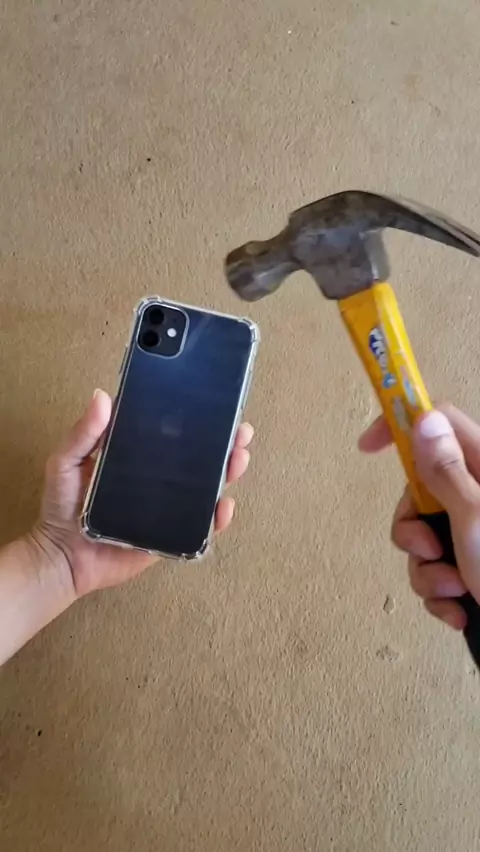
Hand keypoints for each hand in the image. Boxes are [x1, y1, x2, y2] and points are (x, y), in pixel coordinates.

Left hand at [30, 389, 253, 599]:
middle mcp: (158, 480)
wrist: (61, 557)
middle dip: (225, 444)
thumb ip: (83, 433)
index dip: (198, 420)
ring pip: (206, 489)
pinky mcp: (169, 535)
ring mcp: (166, 508)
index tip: (217, 405)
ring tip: (237, 461)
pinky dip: (216, 519)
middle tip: (240, 433)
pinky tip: (223, 507)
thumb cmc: (61, 507)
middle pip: (199, 459)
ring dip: (227, 474)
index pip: (174, 435)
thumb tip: (100, 396)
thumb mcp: (67, 461)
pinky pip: (199, 527)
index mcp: (138, 457)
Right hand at [359, 404, 479, 630]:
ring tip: (452, 591)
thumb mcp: (475, 518)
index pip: (440, 422)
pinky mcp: (472, 567)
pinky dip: (440, 594)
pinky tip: (459, 611)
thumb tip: (424, 419)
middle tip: (427, 550)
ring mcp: (475, 534)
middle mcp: (478, 496)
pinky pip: (436, 571)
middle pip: (421, 491)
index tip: (368, 449)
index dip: (402, 426)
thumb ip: (446, 470)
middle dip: (412, 528)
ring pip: (424, 537)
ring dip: (427, 571)